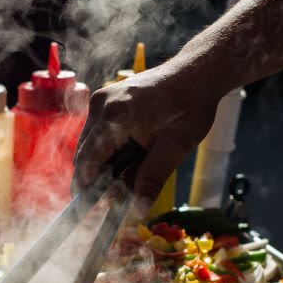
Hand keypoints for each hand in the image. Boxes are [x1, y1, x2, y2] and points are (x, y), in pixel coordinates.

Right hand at [73, 62, 221, 214]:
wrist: (197, 73)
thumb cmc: (189, 106)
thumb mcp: (175, 148)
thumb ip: (152, 179)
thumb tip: (138, 210)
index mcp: (114, 117)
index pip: (87, 160)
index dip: (85, 187)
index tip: (88, 209)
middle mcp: (102, 105)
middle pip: (85, 153)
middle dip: (96, 178)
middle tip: (113, 200)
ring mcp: (103, 99)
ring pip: (90, 143)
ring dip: (104, 164)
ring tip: (125, 180)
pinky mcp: (108, 98)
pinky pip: (99, 131)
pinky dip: (109, 149)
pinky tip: (128, 159)